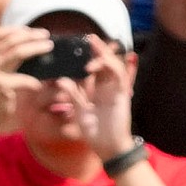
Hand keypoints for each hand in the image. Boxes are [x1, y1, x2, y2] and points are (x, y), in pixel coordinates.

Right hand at [0, 24, 52, 135]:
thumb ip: (0, 63)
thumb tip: (23, 50)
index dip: (15, 29)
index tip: (29, 30)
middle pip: (10, 39)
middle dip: (30, 35)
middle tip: (45, 35)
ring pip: (16, 52)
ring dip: (35, 47)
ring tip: (49, 46)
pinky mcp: (0, 86)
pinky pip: (23, 79)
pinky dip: (33, 82)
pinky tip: (39, 86)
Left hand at [81, 36, 136, 161]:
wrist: (108, 147)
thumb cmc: (94, 132)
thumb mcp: (79, 111)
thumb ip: (73, 95)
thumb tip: (61, 79)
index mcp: (95, 90)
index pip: (92, 69)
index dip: (87, 57)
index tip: (76, 46)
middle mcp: (106, 88)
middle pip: (104, 63)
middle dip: (98, 50)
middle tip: (89, 38)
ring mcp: (115, 90)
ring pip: (113, 66)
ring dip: (105, 56)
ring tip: (94, 47)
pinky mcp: (123, 95)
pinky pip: (123, 77)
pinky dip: (119, 66)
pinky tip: (114, 58)